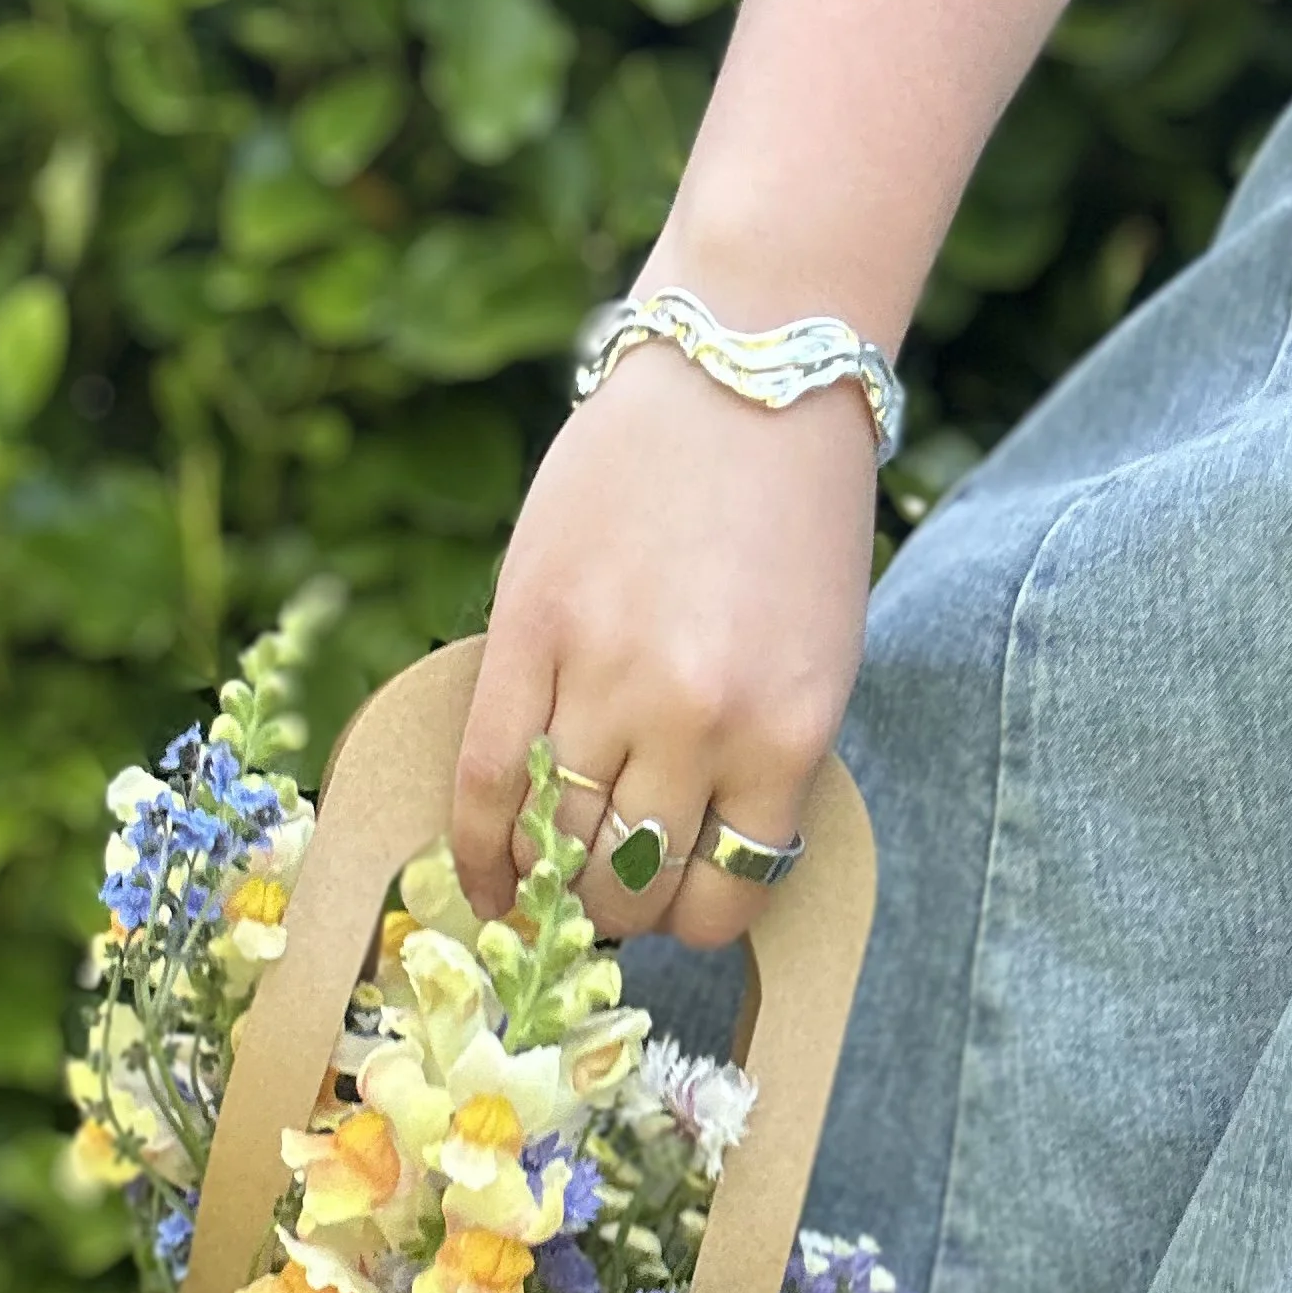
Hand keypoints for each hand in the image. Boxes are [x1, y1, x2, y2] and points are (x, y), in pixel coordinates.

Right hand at [450, 336, 878, 946]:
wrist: (745, 374)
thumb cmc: (792, 521)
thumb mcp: (813, 663)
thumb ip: (752, 762)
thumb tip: (672, 860)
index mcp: (787, 737)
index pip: (723, 900)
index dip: (693, 917)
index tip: (677, 901)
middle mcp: (698, 722)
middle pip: (631, 883)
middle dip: (620, 903)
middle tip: (606, 883)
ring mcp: (607, 678)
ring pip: (555, 843)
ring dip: (550, 878)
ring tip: (549, 872)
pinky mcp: (529, 634)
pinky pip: (487, 777)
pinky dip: (478, 848)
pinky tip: (480, 881)